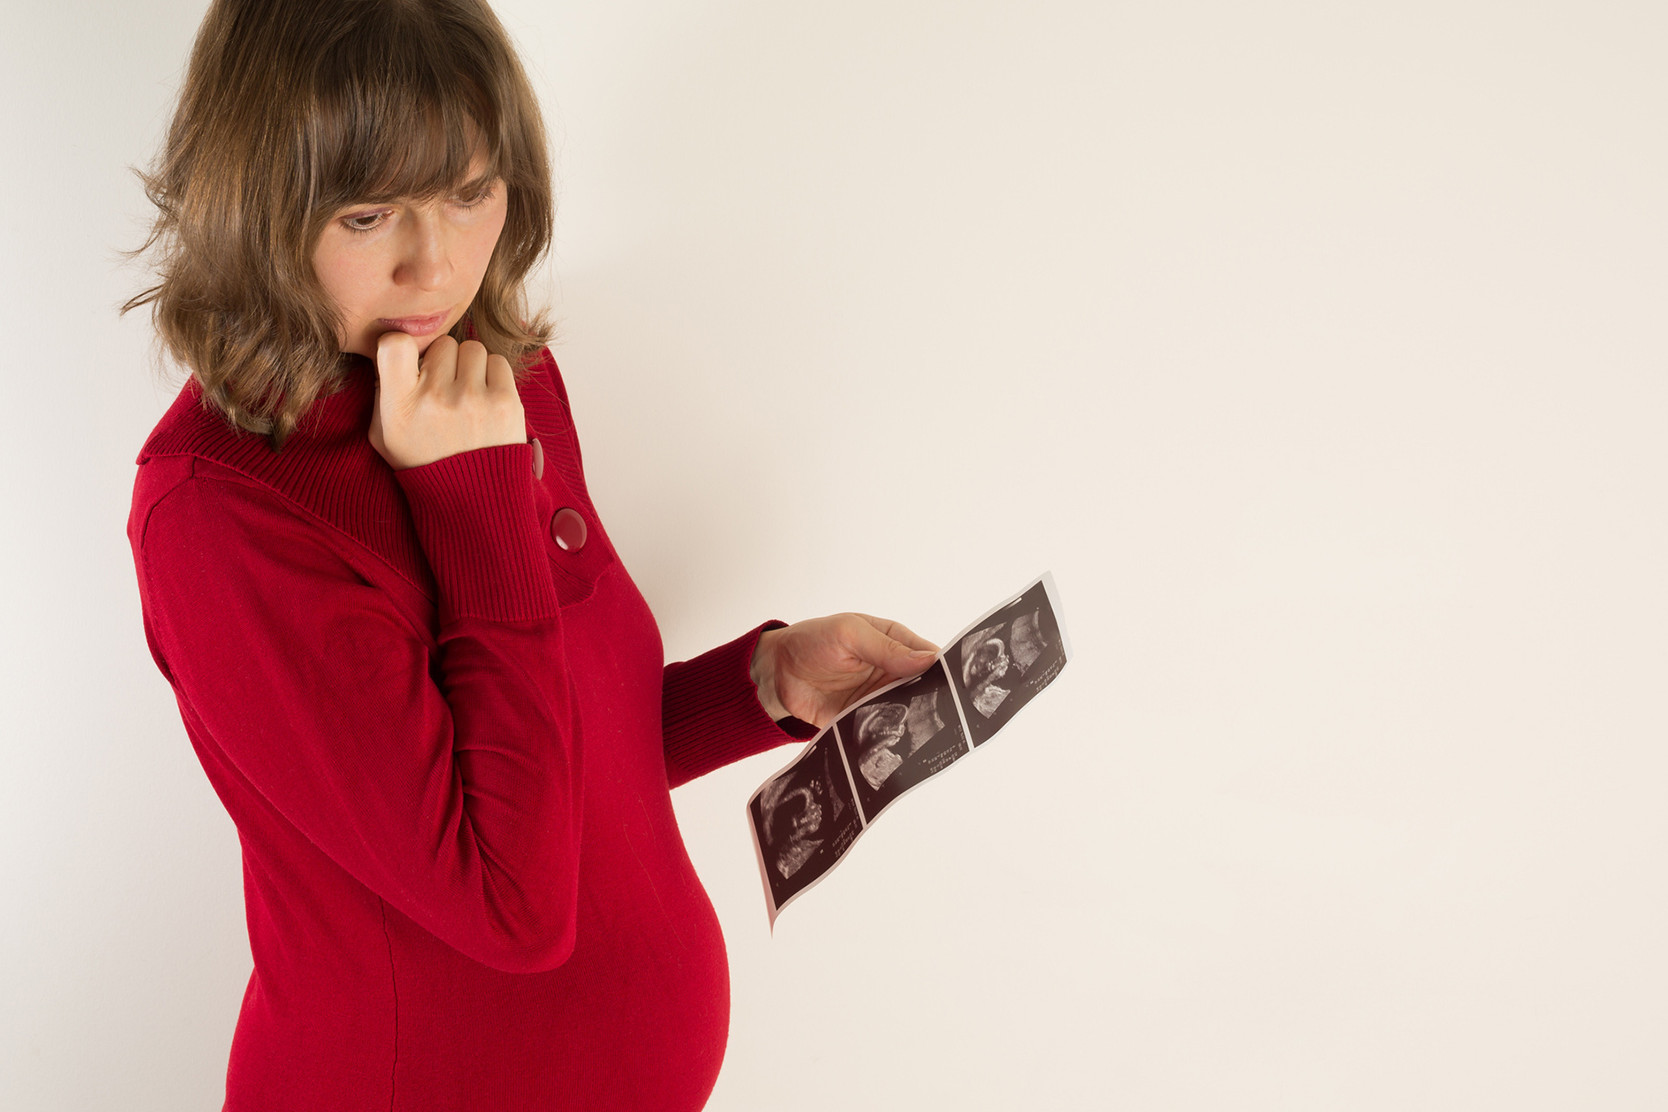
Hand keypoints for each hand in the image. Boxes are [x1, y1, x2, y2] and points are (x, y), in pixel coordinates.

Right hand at [368, 332, 524, 468]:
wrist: (472, 500)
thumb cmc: (425, 462)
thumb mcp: (386, 435)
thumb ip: (383, 392)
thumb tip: (392, 351)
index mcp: (401, 406)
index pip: (394, 344)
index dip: (402, 344)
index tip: (410, 360)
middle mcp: (435, 398)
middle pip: (443, 344)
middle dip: (444, 362)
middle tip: (445, 389)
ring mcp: (473, 399)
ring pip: (472, 349)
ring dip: (470, 367)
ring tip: (467, 396)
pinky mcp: (506, 403)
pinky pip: (499, 362)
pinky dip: (493, 376)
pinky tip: (486, 400)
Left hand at [751, 614, 939, 728]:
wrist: (776, 673)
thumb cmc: (812, 641)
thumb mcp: (849, 633)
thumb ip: (885, 647)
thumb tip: (927, 660)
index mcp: (896, 643)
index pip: (931, 657)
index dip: (945, 671)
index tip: (958, 686)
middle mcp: (892, 672)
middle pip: (924, 689)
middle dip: (934, 701)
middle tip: (947, 716)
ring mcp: (878, 698)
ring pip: (906, 712)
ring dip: (912, 721)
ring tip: (925, 733)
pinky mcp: (862, 721)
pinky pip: (882, 732)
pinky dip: (889, 738)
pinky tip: (897, 745)